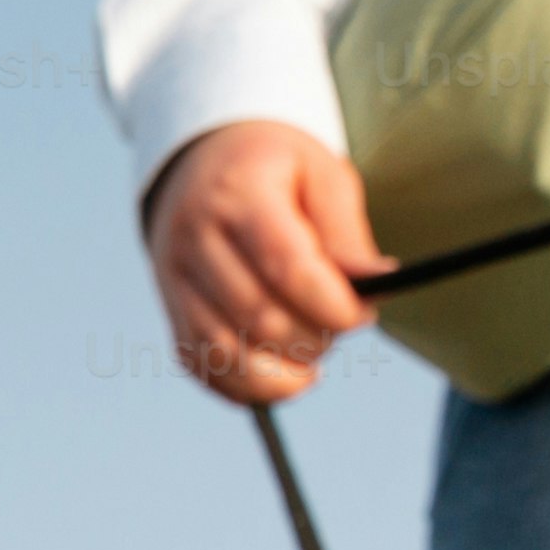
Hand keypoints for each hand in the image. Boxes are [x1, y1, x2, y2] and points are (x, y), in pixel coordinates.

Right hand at [145, 119, 380, 402]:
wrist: (203, 162)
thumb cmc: (275, 169)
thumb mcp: (321, 174)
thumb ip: (346, 232)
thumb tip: (378, 283)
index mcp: (238, 195)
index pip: (287, 269)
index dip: (335, 306)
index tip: (363, 313)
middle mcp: (195, 238)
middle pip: (260, 319)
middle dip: (315, 338)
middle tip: (339, 324)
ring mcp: (175, 278)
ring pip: (227, 354)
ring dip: (283, 374)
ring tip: (313, 360)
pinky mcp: (171, 310)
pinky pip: (205, 367)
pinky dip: (249, 388)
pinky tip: (284, 376)